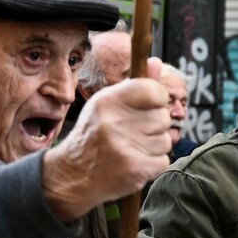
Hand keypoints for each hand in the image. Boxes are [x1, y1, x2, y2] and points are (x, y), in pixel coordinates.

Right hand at [42, 58, 171, 220]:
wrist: (71, 175)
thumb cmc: (93, 135)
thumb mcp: (106, 104)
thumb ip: (134, 85)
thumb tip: (156, 62)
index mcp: (108, 101)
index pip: (154, 90)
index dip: (158, 99)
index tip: (151, 105)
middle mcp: (115, 122)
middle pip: (163, 117)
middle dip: (154, 126)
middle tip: (134, 133)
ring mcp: (125, 147)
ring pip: (166, 140)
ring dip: (154, 146)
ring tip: (132, 148)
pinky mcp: (134, 170)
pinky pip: (164, 160)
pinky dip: (153, 164)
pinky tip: (134, 162)